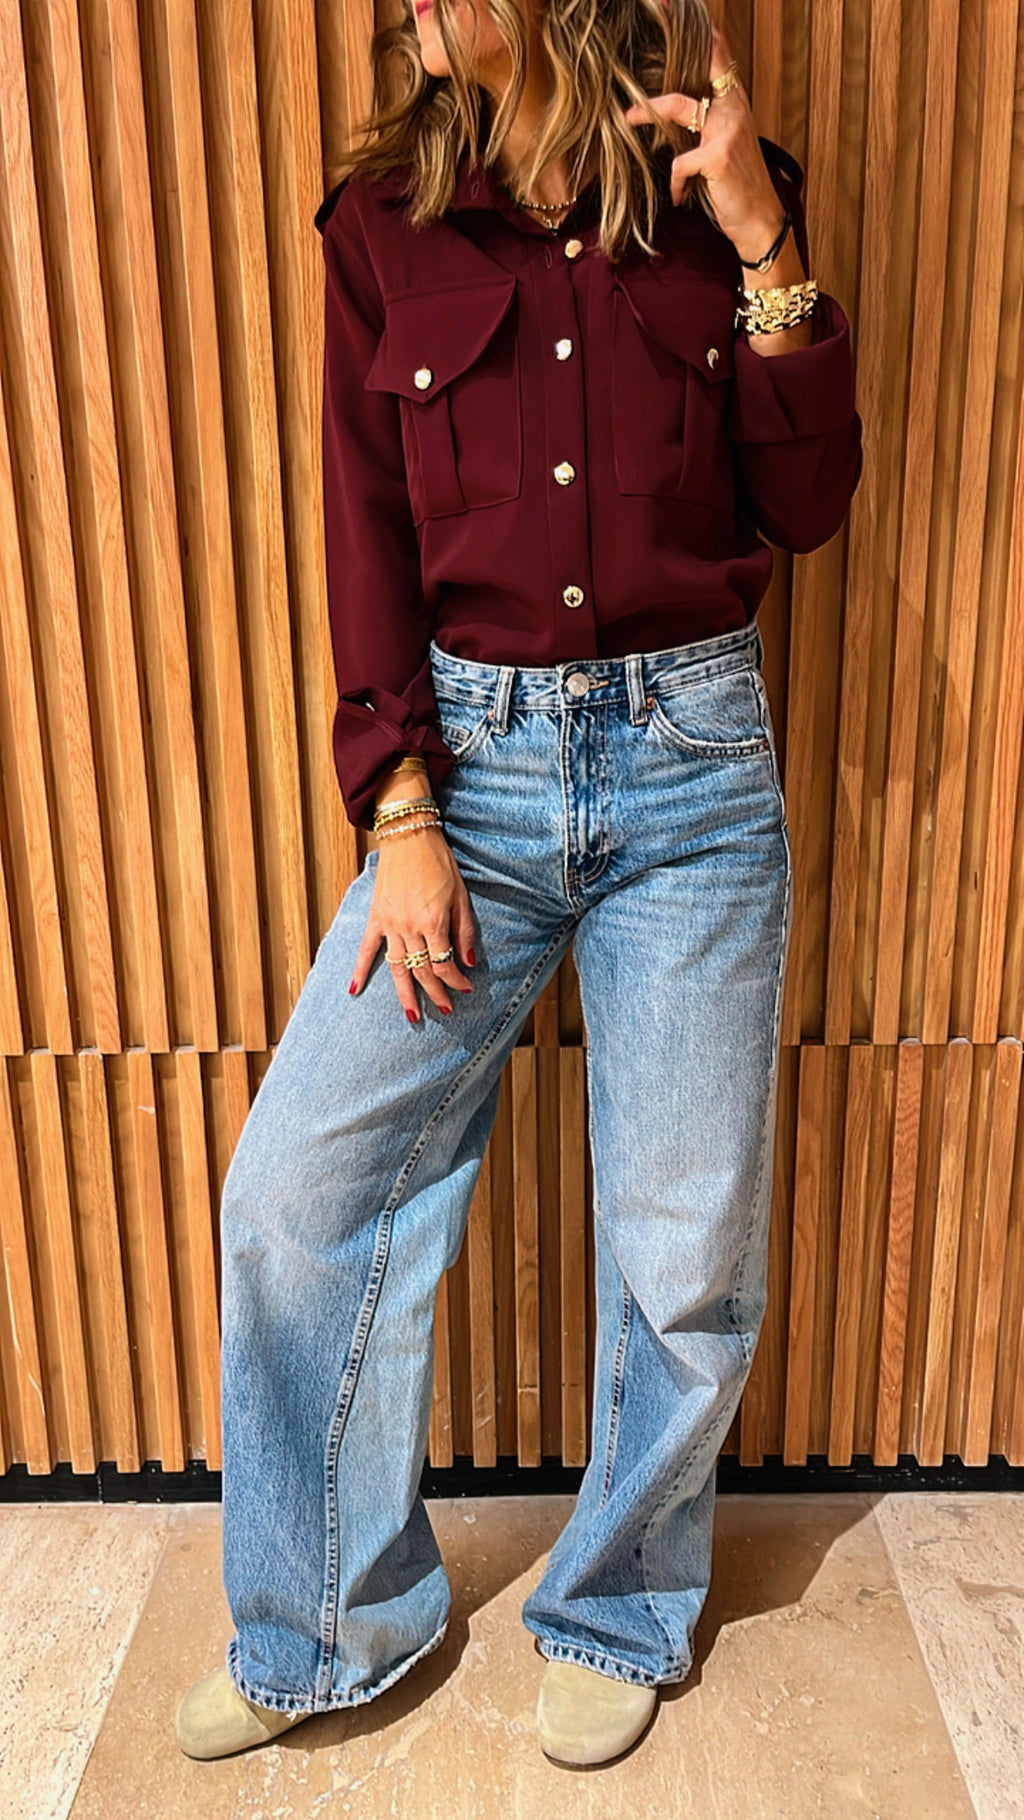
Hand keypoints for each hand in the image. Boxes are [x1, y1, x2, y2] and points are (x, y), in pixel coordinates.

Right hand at [349, 822, 475, 1023]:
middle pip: (422, 971)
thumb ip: (464, 930)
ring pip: (397, 968)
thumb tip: (468, 962)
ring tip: (413, 1015)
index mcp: (433, 921)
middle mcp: (410, 927)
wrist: (408, 835)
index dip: (456, 980)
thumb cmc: (439, 862)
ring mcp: (390, 924)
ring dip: (405, 994)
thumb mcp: (461, 895)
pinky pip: (366, 949)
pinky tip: (354, 990)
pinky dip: (359, 970)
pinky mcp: (376, 917)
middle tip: (445, 1010)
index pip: (445, 963)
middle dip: (435, 993)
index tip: (465, 988)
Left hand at [623, 23, 784, 264]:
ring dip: (647, 113)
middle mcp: (734, 106)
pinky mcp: (718, 155)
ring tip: (628, 119)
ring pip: (677, 106)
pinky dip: (676, 182)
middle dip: (677, 32)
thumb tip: (668, 108)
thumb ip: (703, 122)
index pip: (718, 51)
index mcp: (734, 100)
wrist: (759, 221)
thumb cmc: (736, 185)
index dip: (699, 25)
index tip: (673, 3)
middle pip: (703, 59)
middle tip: (657, 4)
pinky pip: (679, 162)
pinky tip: (680, 196)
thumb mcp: (721, 145)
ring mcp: (727, 128)